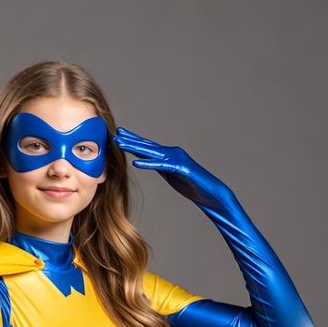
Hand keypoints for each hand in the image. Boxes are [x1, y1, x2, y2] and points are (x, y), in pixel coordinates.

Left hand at [114, 126, 232, 208]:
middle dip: (130, 139)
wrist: (212, 193)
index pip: (148, 146)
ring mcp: (177, 159)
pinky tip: (136, 163)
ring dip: (134, 147)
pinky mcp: (181, 168)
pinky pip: (162, 165)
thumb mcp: (170, 174)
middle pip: (147, 146)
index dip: (133, 140)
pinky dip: (149, 164)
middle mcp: (172, 153)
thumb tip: (145, 162)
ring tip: (119, 143)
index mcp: (168, 155)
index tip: (119, 135)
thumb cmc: (192, 185)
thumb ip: (159, 166)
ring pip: (152, 152)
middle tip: (115, 134)